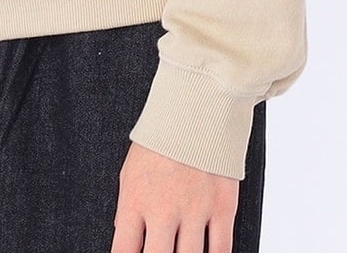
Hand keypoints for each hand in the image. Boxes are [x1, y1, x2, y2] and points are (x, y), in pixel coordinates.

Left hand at [110, 139, 238, 251]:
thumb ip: (128, 211)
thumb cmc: (160, 143)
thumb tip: (126, 240)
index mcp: (135, 200)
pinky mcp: (222, 207)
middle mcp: (163, 210)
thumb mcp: (131, 173)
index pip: (123, 251)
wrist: (196, 108)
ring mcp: (194, 210)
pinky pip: (221, 250)